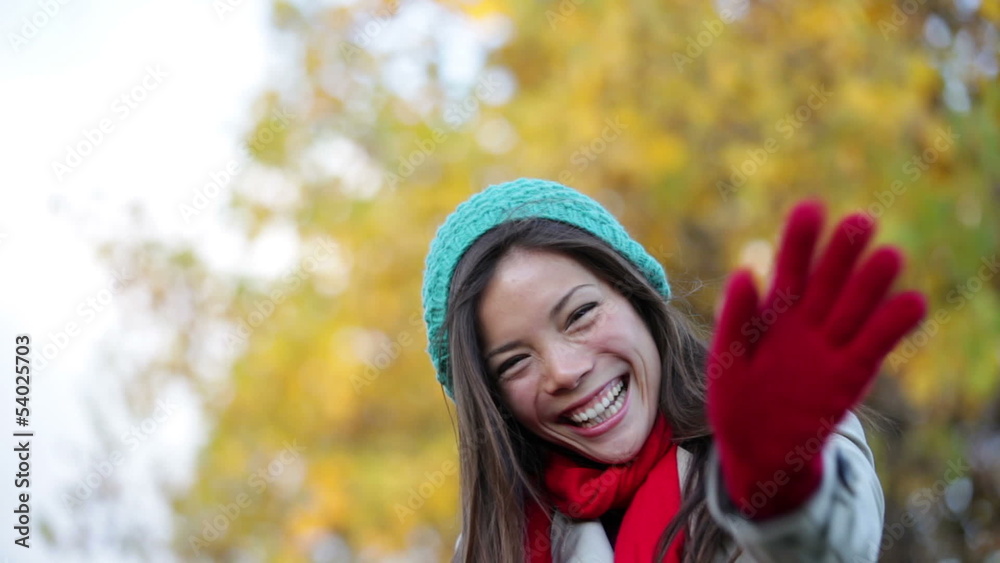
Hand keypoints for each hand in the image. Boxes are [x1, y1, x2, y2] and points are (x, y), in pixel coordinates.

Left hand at [706, 200, 925, 519]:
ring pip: (857, 305)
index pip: (788, 267)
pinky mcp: (852, 374)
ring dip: (873, 282)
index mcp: (771, 312)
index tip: (812, 208)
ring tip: (890, 256)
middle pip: (829, 279)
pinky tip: (912, 302)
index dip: (800, 239)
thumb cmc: (736, 401)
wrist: (758, 452)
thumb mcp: (726, 361)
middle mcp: (806, 322)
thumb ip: (736, 320)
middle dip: (843, 251)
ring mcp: (832, 346)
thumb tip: (743, 273)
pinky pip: (877, 344)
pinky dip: (895, 323)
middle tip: (861, 221)